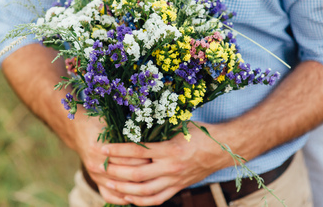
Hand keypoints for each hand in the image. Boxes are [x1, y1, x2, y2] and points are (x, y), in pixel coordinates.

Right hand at [73, 114, 150, 204]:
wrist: (80, 131)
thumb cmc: (100, 123)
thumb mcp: (112, 123)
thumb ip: (128, 129)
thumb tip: (153, 129)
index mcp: (100, 148)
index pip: (128, 159)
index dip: (145, 159)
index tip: (158, 157)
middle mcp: (96, 164)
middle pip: (126, 174)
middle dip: (145, 173)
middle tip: (159, 170)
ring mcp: (95, 175)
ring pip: (120, 187)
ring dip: (137, 186)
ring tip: (153, 181)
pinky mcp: (96, 181)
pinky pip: (110, 196)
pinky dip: (124, 198)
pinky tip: (137, 195)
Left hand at [98, 123, 232, 205]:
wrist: (222, 149)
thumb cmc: (200, 133)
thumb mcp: (179, 126)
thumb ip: (159, 129)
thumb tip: (135, 124)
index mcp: (170, 149)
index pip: (138, 151)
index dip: (119, 150)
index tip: (104, 148)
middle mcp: (171, 167)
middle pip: (137, 174)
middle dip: (116, 172)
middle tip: (100, 167)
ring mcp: (175, 180)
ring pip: (144, 191)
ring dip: (124, 189)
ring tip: (109, 184)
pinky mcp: (178, 187)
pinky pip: (157, 199)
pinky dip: (140, 201)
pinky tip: (128, 198)